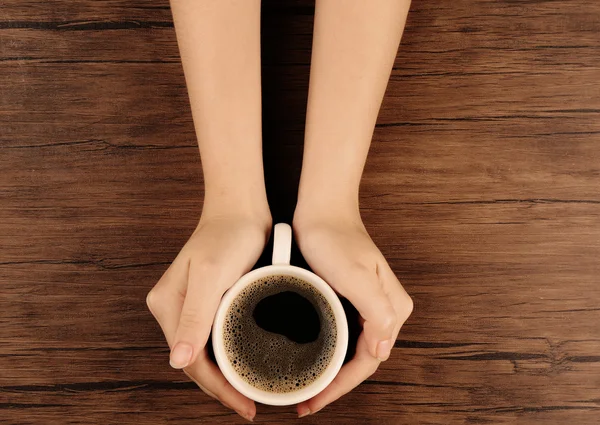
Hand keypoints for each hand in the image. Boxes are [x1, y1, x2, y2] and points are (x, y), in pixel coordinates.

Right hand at [146, 211, 271, 421]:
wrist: (241, 209)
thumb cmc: (228, 235)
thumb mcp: (211, 274)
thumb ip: (195, 316)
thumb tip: (177, 361)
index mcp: (168, 306)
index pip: (190, 361)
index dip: (217, 388)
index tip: (245, 404)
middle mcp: (174, 310)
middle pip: (195, 362)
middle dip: (222, 388)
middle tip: (252, 405)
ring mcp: (191, 307)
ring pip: (206, 353)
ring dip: (226, 375)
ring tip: (251, 393)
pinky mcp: (209, 302)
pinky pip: (216, 338)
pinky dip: (230, 355)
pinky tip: (247, 365)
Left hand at [292, 209, 412, 416]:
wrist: (322, 210)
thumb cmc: (335, 238)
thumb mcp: (357, 275)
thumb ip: (377, 312)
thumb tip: (382, 351)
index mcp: (393, 309)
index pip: (369, 361)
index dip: (341, 386)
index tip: (315, 399)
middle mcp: (386, 311)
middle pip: (362, 361)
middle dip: (336, 385)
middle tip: (306, 402)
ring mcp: (369, 306)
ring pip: (352, 351)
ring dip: (332, 373)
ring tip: (306, 389)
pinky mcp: (352, 300)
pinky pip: (344, 336)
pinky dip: (329, 353)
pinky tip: (311, 360)